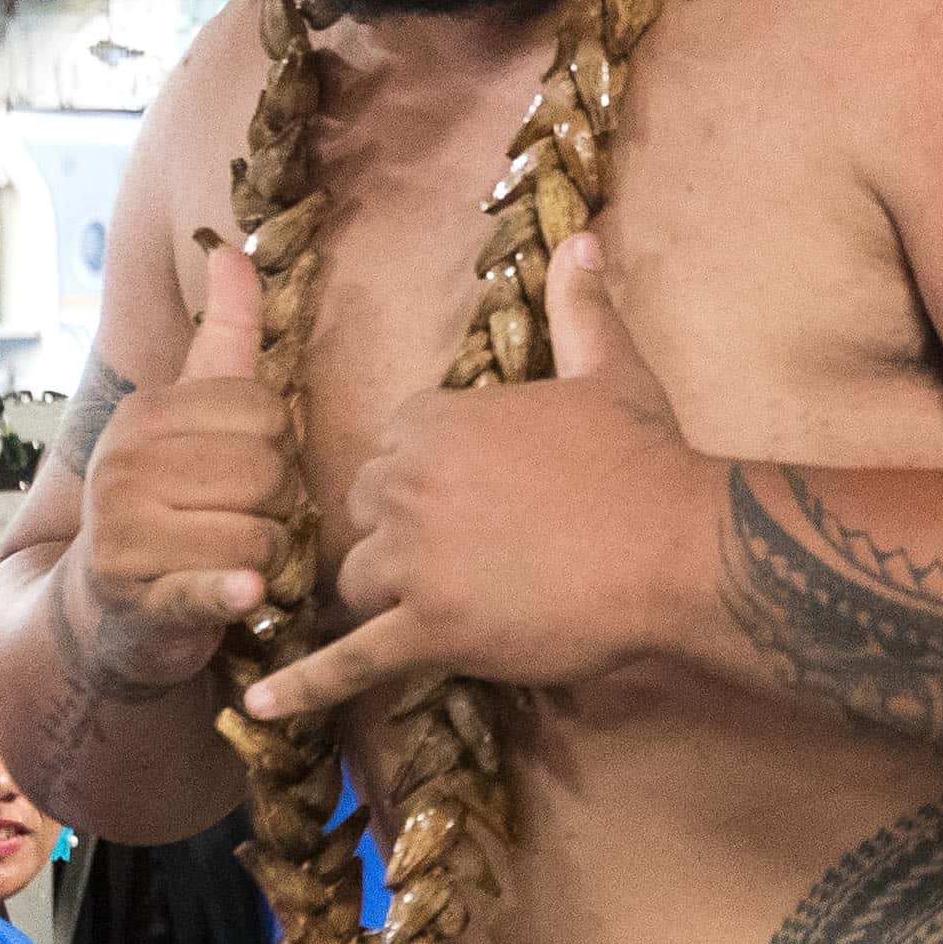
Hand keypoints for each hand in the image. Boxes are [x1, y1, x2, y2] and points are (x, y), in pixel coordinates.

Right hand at [69, 241, 296, 694]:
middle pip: (268, 472)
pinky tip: (246, 593)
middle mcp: (124, 466)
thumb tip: (233, 246)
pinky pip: (204, 587)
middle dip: (278, 504)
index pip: (264, 412)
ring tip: (234, 558)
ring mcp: (125, 534)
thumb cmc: (168, 503)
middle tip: (245, 520)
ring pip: (259, 534)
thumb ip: (224, 336)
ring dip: (267, 554)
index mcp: (145, 415)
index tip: (249, 470)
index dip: (278, 448)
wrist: (106, 610)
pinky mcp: (139, 599)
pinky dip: (230, 593)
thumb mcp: (189, 417)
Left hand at [241, 239, 712, 721]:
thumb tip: (580, 239)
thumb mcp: (610, 370)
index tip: (458, 502)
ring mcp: (416, 561)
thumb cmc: (643, 459)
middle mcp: (408, 484)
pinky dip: (307, 685)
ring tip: (421, 613)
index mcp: (435, 421)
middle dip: (395, 537)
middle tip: (450, 559)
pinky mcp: (433, 629)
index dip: (418, 482)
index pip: (385, 453)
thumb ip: (578, 306)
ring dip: (383, 597)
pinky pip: (355, 660)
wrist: (677, 548)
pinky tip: (265, 704)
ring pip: (357, 581)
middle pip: (361, 516)